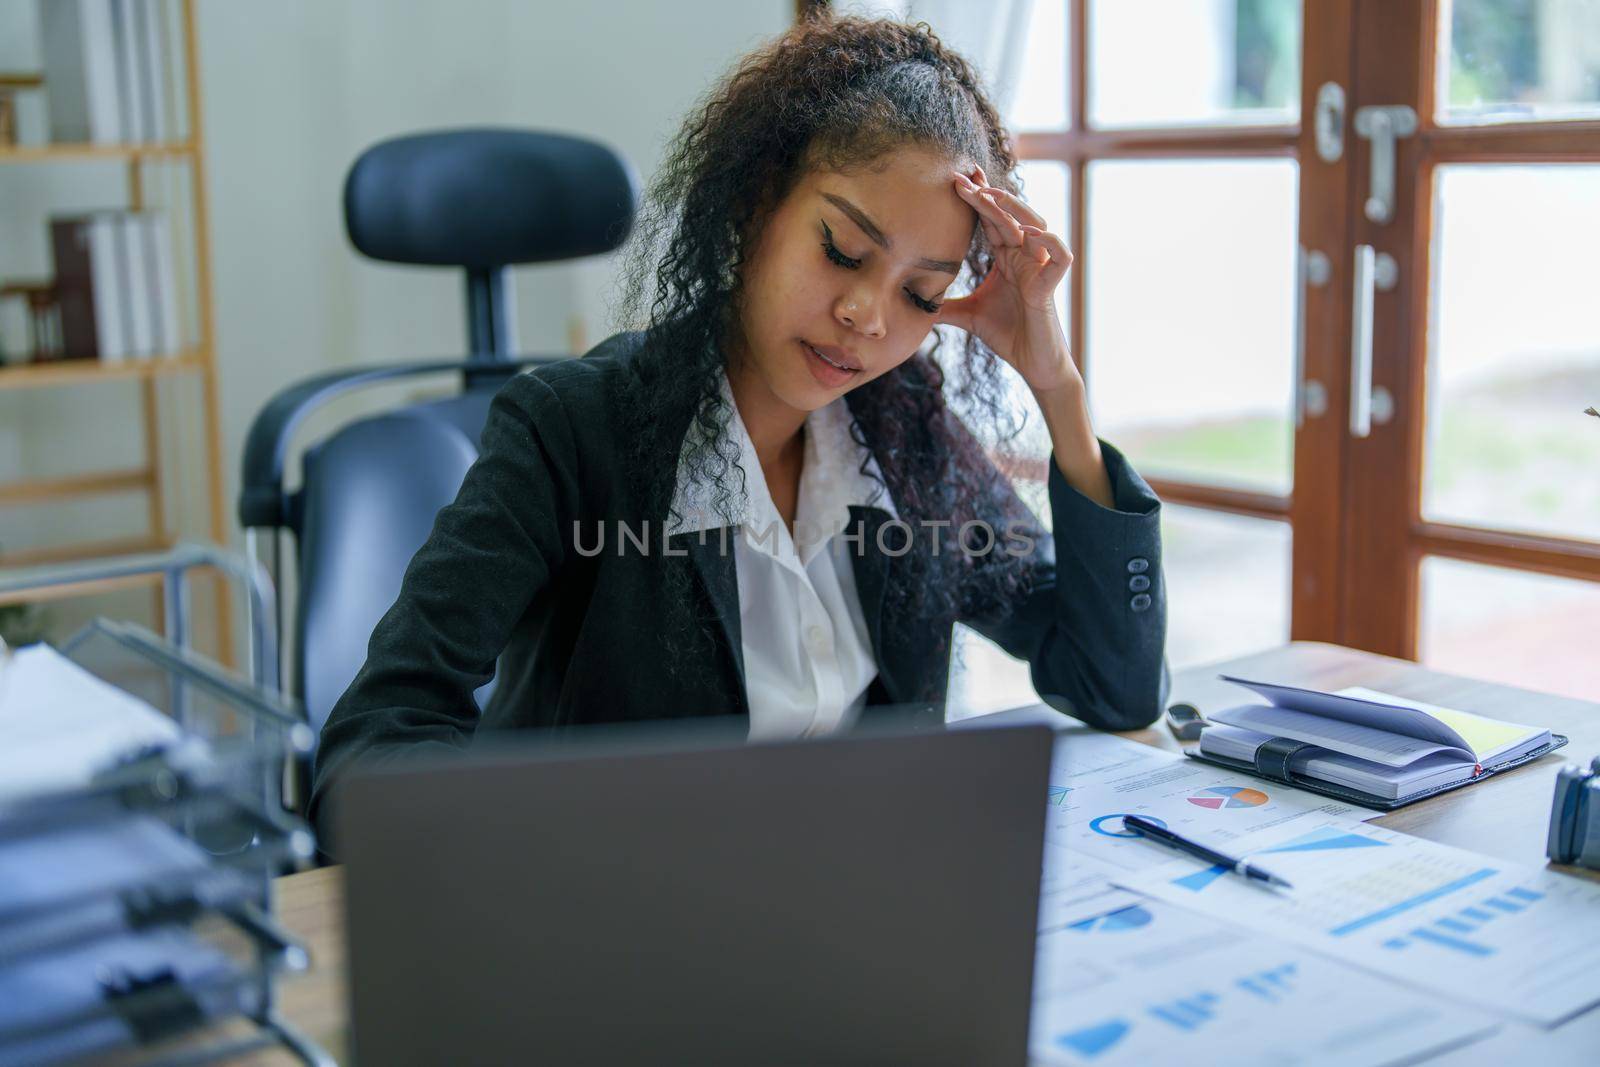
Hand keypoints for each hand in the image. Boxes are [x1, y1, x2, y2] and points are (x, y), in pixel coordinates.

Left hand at [938, 167, 1079, 395]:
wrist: (1033, 364)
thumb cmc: (1008, 335)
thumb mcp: (968, 316)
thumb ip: (945, 307)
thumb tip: (915, 304)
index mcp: (1006, 257)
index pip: (992, 219)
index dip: (978, 198)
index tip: (956, 180)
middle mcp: (1025, 256)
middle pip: (1009, 216)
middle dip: (987, 195)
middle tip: (962, 180)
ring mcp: (1039, 269)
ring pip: (1036, 226)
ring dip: (1014, 209)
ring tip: (990, 196)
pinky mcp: (1050, 287)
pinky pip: (1061, 257)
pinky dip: (1049, 243)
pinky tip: (1028, 234)